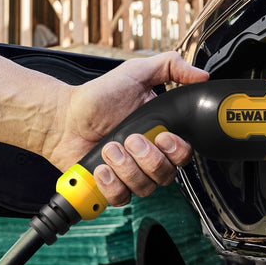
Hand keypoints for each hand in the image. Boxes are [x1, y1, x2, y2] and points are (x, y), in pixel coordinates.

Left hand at [44, 52, 208, 205]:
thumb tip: (201, 74)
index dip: (177, 150)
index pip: (184, 154)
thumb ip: (170, 66)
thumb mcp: (137, 72)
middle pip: (168, 175)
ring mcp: (130, 175)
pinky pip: (122, 198)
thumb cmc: (99, 97)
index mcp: (160, 134)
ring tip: (109, 147)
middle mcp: (148, 158)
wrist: (64, 117)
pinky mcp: (111, 188)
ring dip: (126, 167)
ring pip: (145, 188)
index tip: (161, 134)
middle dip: (149, 157)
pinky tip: (101, 166)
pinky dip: (112, 184)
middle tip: (131, 138)